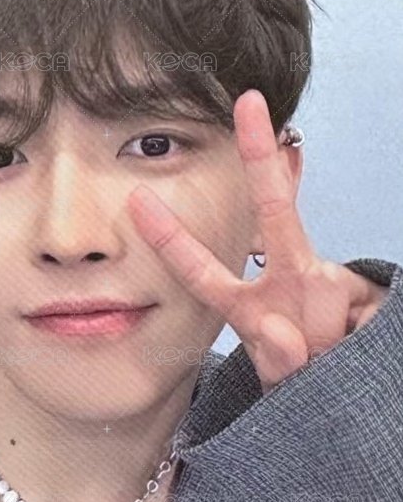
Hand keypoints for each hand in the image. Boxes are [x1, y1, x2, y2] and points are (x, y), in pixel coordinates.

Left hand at [127, 89, 387, 394]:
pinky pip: (364, 318)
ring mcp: (326, 288)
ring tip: (323, 358)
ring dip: (330, 330)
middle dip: (262, 157)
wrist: (345, 400)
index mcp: (252, 303)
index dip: (171, 239)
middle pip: (276, 212)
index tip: (138, 200)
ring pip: (335, 285)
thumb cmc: (298, 382)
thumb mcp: (276, 380)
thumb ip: (276, 361)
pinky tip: (349, 350)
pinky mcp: (362, 299)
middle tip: (248, 102)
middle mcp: (289, 281)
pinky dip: (355, 338)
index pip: (201, 272)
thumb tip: (282, 332)